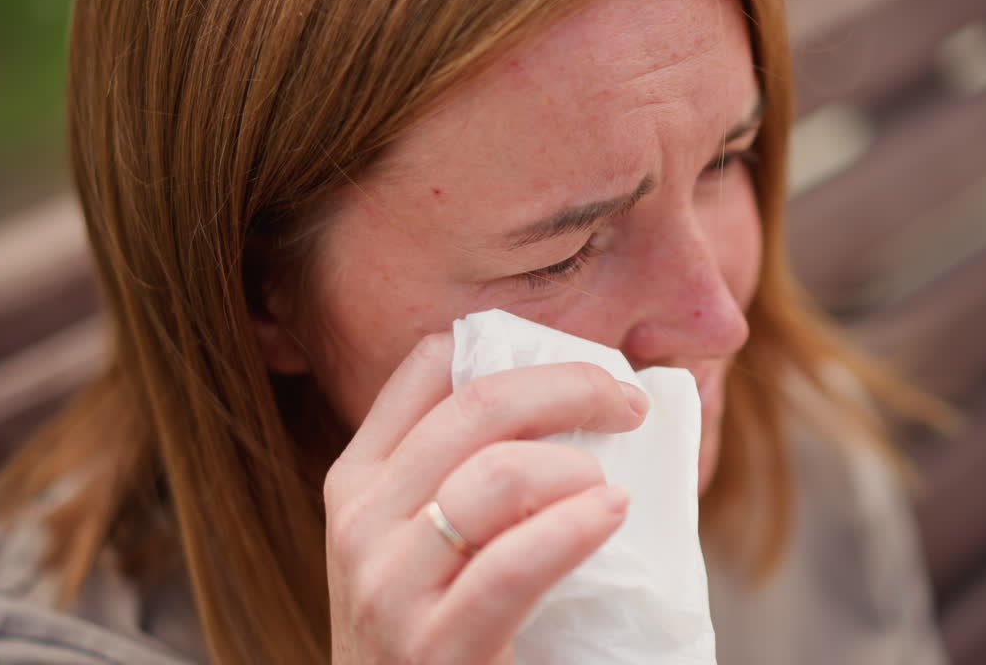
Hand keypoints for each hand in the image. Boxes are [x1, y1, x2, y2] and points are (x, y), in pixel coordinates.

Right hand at [323, 332, 647, 663]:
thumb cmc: (432, 631)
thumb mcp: (419, 542)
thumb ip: (462, 476)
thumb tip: (569, 400)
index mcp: (357, 481)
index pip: (427, 368)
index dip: (514, 349)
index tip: (581, 368)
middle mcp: (360, 522)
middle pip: (477, 405)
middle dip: (570, 386)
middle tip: (627, 405)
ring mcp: (388, 586)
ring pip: (498, 474)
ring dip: (577, 466)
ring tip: (609, 487)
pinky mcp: (433, 646)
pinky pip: (515, 563)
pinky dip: (576, 527)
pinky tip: (612, 513)